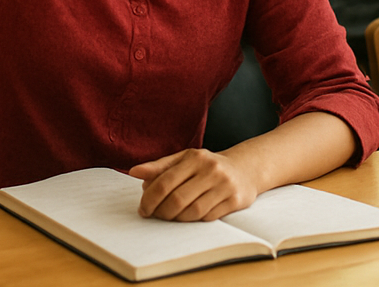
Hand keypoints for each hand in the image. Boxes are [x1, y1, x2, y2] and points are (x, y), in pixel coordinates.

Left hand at [130, 149, 258, 221]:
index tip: (143, 208)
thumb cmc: (207, 166)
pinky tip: (187, 217)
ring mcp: (224, 185)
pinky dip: (194, 220)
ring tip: (169, 217)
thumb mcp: (184, 160)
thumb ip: (159, 166)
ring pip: (193, 211)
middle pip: (177, 199)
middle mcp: (211, 170)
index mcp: (195, 157)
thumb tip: (134, 172)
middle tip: (153, 216)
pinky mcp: (235, 200)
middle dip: (161, 212)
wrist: (244, 169)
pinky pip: (208, 217)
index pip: (165, 182)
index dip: (150, 198)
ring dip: (176, 219)